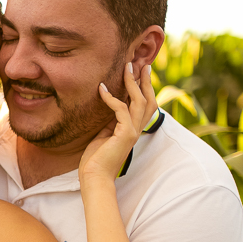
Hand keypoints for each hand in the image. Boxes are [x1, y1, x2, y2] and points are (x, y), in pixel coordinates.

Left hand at [78, 63, 157, 182]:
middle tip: (141, 64)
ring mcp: (133, 132)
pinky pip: (120, 109)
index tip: (139, 73)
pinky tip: (101, 88)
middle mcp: (137, 130)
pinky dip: (111, 98)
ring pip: (139, 101)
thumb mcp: (104, 135)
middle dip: (145, 81)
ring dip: (132, 83)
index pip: (144, 106)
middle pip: (148, 100)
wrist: (94, 178)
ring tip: (127, 67)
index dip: (143, 89)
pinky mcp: (125, 134)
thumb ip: (111, 121)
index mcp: (133, 130)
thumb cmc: (96, 159)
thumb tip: (112, 106)